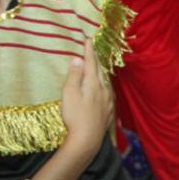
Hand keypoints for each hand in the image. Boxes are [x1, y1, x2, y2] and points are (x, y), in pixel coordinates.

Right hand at [60, 40, 112, 154]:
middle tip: (91, 51)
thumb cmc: (75, 116)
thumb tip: (77, 59)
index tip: (88, 39)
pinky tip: (102, 90)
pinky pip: (107, 94)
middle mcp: (104, 91)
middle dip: (95, 60)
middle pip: (99, 72)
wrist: (87, 140)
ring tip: (95, 68)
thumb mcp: (69, 94)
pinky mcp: (109, 111)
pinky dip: (102, 87)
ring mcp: (108, 102)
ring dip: (99, 74)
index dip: (89, 51)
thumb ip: (74, 76)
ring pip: (105, 83)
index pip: (91, 63)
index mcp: (94, 84)